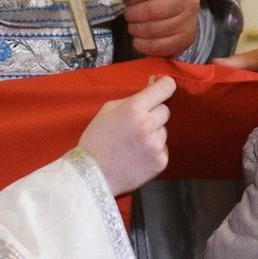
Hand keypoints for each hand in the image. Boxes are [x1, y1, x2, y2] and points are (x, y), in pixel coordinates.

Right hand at [81, 74, 173, 194]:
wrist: (92, 174)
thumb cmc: (97, 139)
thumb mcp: (108, 110)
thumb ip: (132, 98)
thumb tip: (154, 84)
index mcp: (134, 108)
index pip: (165, 87)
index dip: (165, 85)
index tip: (163, 87)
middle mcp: (148, 125)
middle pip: (165, 110)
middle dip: (154, 114)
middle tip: (136, 125)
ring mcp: (156, 145)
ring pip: (164, 131)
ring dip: (154, 134)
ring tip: (134, 144)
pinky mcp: (160, 162)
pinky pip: (163, 149)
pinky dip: (154, 151)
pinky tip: (138, 156)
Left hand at [116, 0, 199, 59]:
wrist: (181, 9)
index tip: (129, 1)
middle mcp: (189, 0)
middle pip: (153, 10)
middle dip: (134, 15)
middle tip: (128, 16)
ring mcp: (189, 21)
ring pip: (156, 30)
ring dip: (137, 30)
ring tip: (133, 27)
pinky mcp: (186, 40)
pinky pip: (160, 46)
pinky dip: (143, 45)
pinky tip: (138, 40)